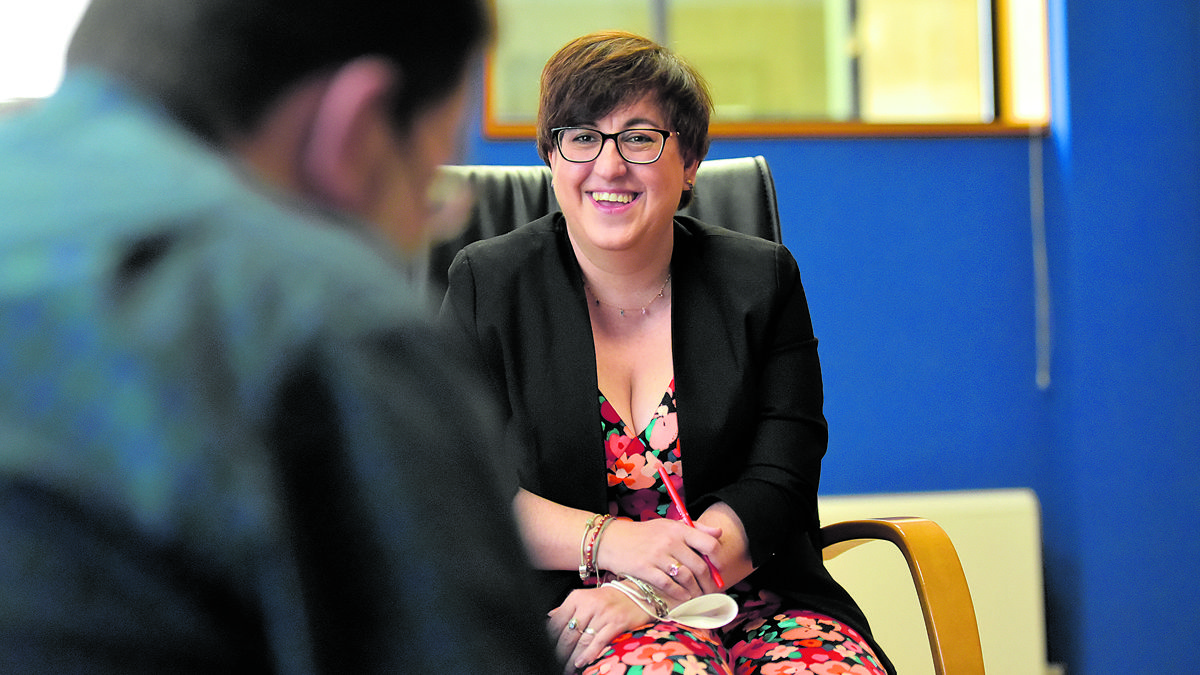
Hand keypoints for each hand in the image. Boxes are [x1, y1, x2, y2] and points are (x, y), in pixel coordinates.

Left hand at [547, 586, 652, 672]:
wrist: (638, 593)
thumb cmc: (610, 598)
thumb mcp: (586, 598)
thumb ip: (567, 608)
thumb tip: (549, 618)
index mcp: (577, 598)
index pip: (557, 621)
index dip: (550, 639)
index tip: (547, 651)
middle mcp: (589, 604)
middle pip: (568, 634)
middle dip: (560, 652)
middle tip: (555, 663)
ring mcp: (604, 613)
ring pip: (582, 640)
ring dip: (572, 658)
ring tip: (566, 668)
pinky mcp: (617, 622)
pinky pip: (599, 641)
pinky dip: (589, 654)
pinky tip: (581, 662)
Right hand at [595, 517, 722, 603]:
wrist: (611, 540)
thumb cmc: (643, 534)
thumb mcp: (669, 525)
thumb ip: (695, 528)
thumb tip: (719, 532)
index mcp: (678, 528)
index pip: (709, 544)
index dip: (718, 560)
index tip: (719, 569)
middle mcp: (670, 541)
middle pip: (700, 566)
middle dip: (709, 582)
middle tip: (712, 590)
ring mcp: (657, 555)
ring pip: (686, 578)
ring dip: (696, 591)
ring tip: (698, 596)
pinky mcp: (645, 569)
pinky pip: (669, 585)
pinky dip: (680, 594)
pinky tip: (684, 597)